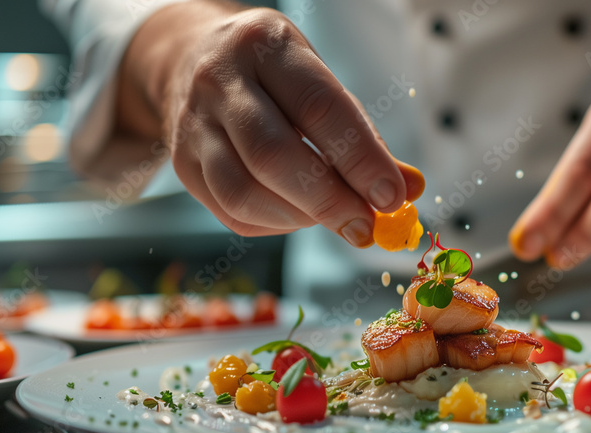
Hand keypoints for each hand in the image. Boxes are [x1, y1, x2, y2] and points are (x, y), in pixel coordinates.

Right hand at [119, 4, 418, 245]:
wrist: (190, 59)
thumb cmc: (273, 76)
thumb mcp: (318, 81)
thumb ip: (361, 135)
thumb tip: (408, 189)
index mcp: (265, 46)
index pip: (318, 108)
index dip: (359, 159)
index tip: (391, 197)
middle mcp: (220, 81)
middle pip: (273, 156)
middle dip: (329, 201)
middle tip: (364, 227)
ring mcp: (193, 125)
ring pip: (244, 192)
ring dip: (300, 218)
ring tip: (333, 218)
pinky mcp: (182, 165)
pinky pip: (231, 212)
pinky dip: (275, 224)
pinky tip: (298, 214)